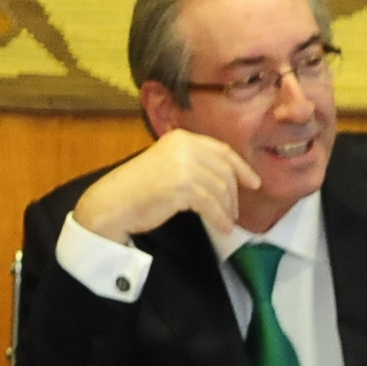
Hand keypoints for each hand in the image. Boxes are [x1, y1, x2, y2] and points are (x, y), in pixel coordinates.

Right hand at [69, 127, 257, 246]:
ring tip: (228, 222)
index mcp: (182, 138)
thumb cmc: (137, 189)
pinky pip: (211, 204)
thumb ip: (191, 163)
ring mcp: (184, 166)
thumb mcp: (166, 164)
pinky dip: (219, 217)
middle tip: (235, 211)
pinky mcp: (182, 186)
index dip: (241, 168)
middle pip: (224, 170)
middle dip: (233, 193)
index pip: (221, 150)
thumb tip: (222, 179)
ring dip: (227, 209)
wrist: (113, 203)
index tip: (253, 182)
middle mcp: (185, 147)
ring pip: (219, 189)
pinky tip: (221, 226)